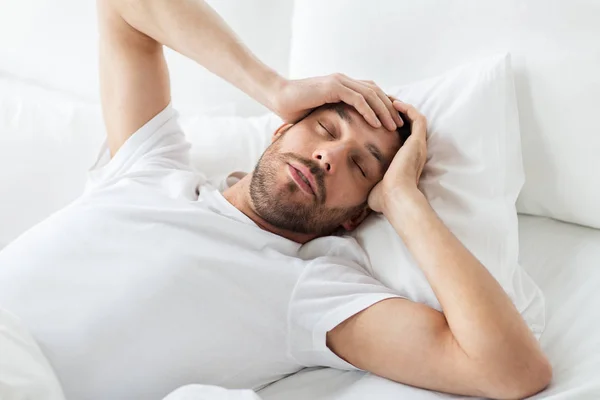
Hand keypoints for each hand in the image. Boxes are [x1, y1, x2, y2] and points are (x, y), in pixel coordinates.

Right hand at [271, 74, 403, 130]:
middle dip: (390, 109)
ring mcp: (340, 82)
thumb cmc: (294, 109)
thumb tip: (337, 141)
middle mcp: (344, 81)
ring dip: (384, 111)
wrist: (277, 97)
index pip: (371, 93)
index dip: (384, 106)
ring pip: (371, 94)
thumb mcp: (319, 115)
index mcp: (343, 86)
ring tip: (393, 126)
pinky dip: (369, 111)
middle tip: (400, 126)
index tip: (392, 123)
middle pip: (376, 92)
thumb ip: (332, 121)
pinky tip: (376, 124)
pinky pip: (358, 99)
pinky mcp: (334, 87)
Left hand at [368, 100, 427, 212]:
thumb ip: (365, 182)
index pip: (398, 136)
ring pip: (413, 118)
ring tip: (386, 97)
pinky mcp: (418, 141)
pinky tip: (393, 102)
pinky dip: (407, 109)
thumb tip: (351, 188)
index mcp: (403, 159)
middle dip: (393, 112)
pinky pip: (417, 118)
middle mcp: (413, 150)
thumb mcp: (372, 187)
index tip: (374, 116)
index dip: (387, 124)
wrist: (395, 199)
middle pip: (406, 124)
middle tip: (379, 102)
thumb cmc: (383, 198)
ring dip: (400, 107)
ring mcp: (417, 145)